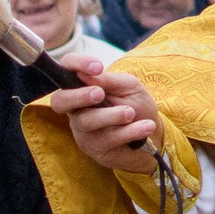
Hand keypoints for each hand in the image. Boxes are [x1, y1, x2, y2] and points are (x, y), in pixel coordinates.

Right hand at [30, 66, 160, 168]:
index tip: (98, 67)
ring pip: (86, 121)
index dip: (76, 64)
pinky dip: (129, 131)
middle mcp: (76, 108)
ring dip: (111, 115)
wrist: (154, 136)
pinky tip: (145, 126)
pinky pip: (106, 139)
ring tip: (131, 113)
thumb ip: (109, 80)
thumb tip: (87, 73)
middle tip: (99, 93)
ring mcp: (82, 130)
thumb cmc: (136, 106)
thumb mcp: (128, 87)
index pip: (66, 69)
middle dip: (79, 96)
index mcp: (82, 86)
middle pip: (60, 101)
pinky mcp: (94, 149)